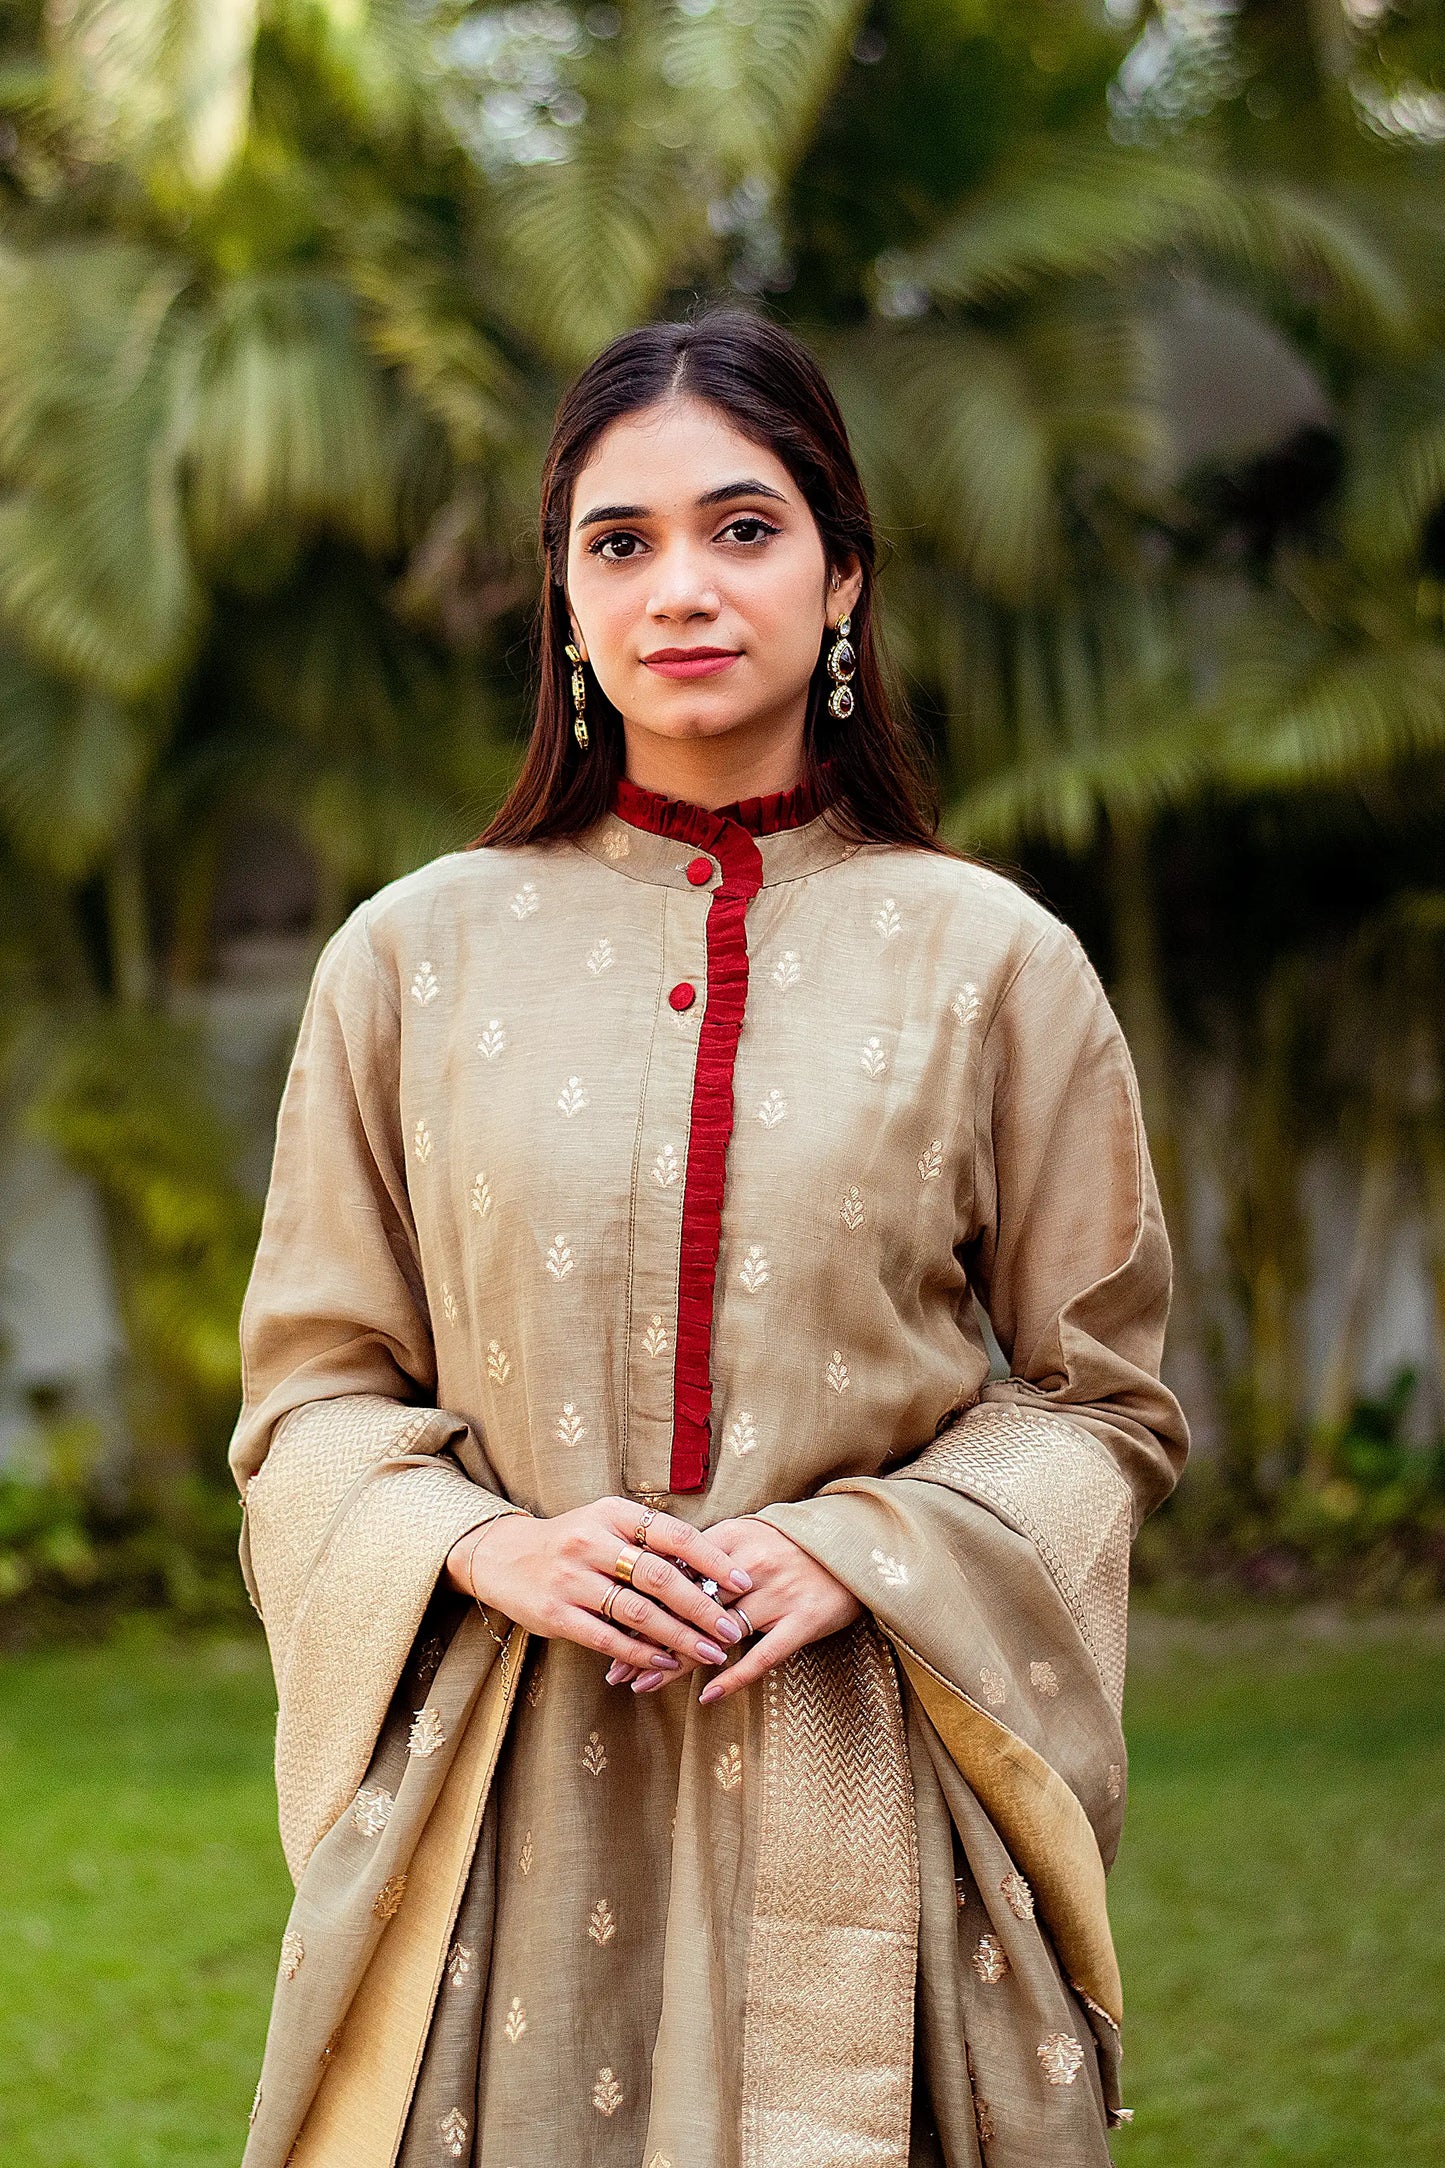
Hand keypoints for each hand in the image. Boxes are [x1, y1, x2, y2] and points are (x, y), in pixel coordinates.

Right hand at [445, 1500, 754, 1679]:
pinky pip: (608, 1638)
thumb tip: (711, 1571)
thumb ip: (649, 1542)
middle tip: (732, 1630)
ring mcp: (571, 1579)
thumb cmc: (573, 1541)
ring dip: (680, 1637)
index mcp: (612, 1513)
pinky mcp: (556, 1613)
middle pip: (660, 1577)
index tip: (743, 1581)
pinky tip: (667, 1664)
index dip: (712, 1560)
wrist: (505, 1557)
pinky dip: (642, 1653)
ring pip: (638, 1612)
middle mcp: (591, 1542)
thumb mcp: (607, 1524)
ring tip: (710, 1653)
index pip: (674, 1535)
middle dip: (702, 1607)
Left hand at [607, 1516, 860, 1702]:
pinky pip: (763, 1654)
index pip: (675, 1572)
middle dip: (647, 1639)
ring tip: (643, 1686)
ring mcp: (779, 1592)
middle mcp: (751, 1564)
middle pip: (688, 1606)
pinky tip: (707, 1696)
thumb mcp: (751, 1533)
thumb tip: (656, 1570)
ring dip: (676, 1663)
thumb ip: (710, 1553)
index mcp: (733, 1536)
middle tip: (614, 1670)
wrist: (859, 1542)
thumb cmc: (794, 1542)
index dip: (639, 1601)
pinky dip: (733, 1677)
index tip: (606, 1626)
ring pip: (717, 1633)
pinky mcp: (804, 1620)